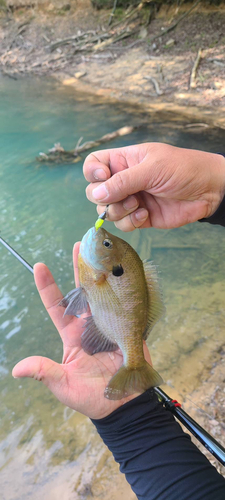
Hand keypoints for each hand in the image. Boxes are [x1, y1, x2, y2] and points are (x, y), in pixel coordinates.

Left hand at [12, 243, 150, 418]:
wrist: (126, 405)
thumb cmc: (92, 398)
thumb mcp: (64, 386)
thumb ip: (44, 373)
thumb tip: (17, 368)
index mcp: (72, 334)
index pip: (57, 306)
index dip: (48, 286)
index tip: (39, 265)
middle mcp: (89, 324)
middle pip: (82, 290)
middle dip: (79, 267)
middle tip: (80, 244)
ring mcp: (109, 323)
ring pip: (103, 291)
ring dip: (101, 270)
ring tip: (99, 249)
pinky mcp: (128, 326)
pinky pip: (124, 303)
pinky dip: (123, 285)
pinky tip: (123, 267)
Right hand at [84, 143, 224, 230]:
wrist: (209, 191)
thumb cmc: (183, 169)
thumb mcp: (152, 169)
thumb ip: (123, 182)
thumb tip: (97, 195)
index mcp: (124, 160)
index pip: (94, 164)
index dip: (92, 172)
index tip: (103, 177)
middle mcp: (124, 180)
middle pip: (95, 191)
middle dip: (105, 198)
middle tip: (125, 196)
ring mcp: (131, 199)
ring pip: (107, 211)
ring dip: (118, 211)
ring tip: (138, 206)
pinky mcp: (140, 217)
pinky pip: (123, 224)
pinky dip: (130, 222)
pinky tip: (146, 215)